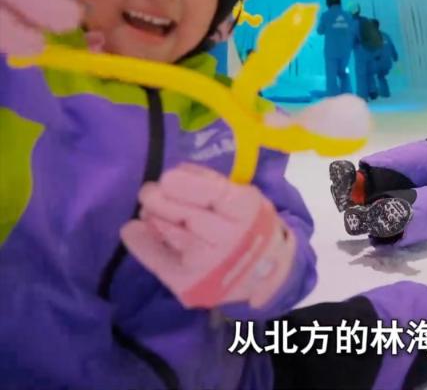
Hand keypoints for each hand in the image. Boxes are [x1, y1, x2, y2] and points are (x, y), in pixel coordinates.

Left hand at [121, 163, 296, 309]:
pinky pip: (157, 260)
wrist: (264, 275)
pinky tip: (133, 229)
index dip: (186, 185)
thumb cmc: (249, 226)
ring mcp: (206, 264)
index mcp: (246, 211)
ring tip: (150, 210)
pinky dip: (141, 242)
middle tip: (149, 191)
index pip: (214, 194)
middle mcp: (228, 239)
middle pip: (186, 215)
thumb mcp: (244, 198)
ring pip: (170, 233)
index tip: (167, 178)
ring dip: (153, 217)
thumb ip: (214, 184)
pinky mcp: (187, 283)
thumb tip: (177, 172)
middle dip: (160, 199)